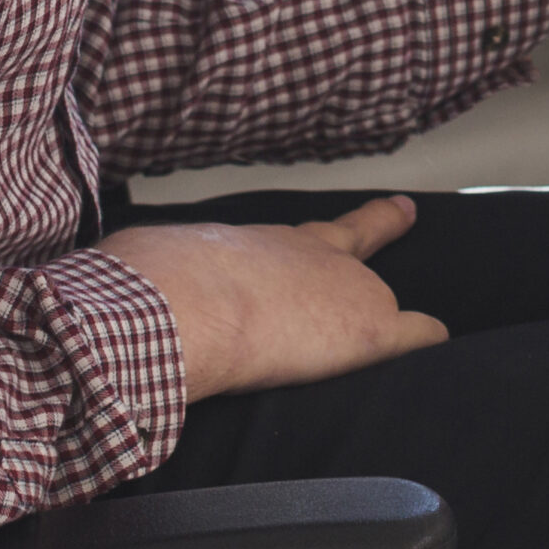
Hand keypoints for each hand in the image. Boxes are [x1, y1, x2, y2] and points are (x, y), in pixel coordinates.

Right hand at [98, 194, 444, 400]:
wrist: (186, 299)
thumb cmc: (155, 287)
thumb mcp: (153, 272)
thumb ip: (156, 279)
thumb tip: (105, 296)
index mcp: (251, 245)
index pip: (285, 239)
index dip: (304, 238)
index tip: (310, 229)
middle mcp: (301, 252)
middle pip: (348, 234)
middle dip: (377, 223)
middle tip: (402, 208)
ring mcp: (342, 284)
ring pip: (377, 293)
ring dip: (386, 310)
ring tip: (421, 323)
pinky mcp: (369, 326)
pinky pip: (413, 332)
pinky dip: (427, 337)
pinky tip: (443, 340)